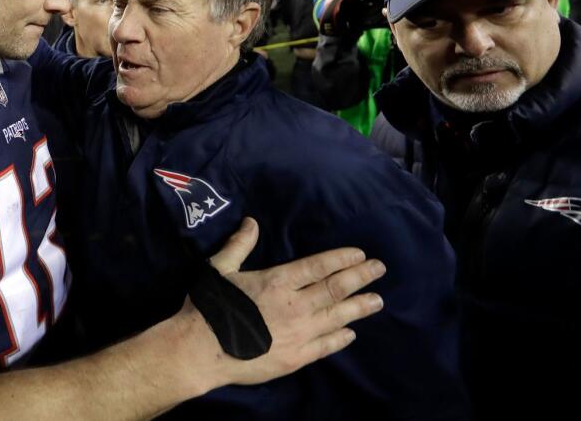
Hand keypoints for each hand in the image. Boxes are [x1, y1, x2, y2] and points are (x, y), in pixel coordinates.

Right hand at [198, 218, 385, 386]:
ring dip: (359, 307)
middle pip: (335, 288)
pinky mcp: (296, 358)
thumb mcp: (220, 268)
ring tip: (378, 300)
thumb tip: (251, 222)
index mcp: (278, 281)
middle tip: (380, 269)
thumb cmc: (208, 307)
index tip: (360, 254)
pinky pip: (326, 346)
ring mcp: (298, 333)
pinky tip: (352, 333)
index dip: (342, 259)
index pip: (318, 266)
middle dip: (360, 277)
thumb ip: (239, 245)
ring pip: (337, 316)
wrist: (201, 350)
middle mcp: (294, 305)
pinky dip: (341, 338)